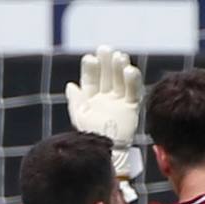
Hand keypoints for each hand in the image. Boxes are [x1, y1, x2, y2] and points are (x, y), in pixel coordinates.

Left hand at [65, 46, 143, 179]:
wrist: (104, 153)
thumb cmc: (89, 137)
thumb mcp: (79, 116)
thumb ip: (75, 100)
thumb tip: (71, 85)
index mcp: (91, 97)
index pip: (91, 78)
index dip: (91, 68)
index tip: (90, 58)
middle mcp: (106, 97)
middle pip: (107, 76)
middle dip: (106, 63)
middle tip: (105, 50)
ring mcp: (118, 101)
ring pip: (120, 81)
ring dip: (120, 68)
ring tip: (119, 57)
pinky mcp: (131, 108)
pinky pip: (133, 92)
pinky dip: (133, 81)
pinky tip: (130, 70)